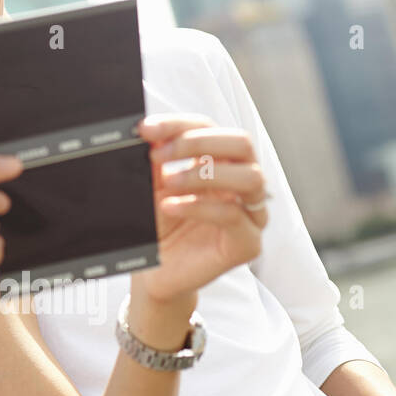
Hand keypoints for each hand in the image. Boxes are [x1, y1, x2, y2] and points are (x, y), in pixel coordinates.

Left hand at [131, 114, 266, 305]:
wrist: (154, 272)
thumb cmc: (158, 225)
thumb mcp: (152, 186)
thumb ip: (156, 160)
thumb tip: (148, 133)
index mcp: (220, 162)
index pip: (209, 128)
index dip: (178, 124)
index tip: (145, 130)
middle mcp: (241, 183)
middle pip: (242, 143)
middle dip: (198, 142)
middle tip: (159, 154)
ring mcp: (250, 213)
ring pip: (250, 177)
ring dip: (203, 174)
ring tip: (168, 181)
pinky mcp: (247, 243)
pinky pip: (233, 215)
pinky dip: (198, 206)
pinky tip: (170, 207)